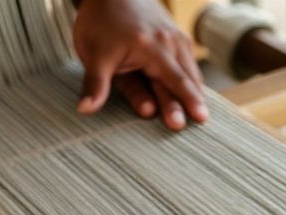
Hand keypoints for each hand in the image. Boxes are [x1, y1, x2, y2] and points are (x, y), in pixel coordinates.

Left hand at [73, 0, 207, 130]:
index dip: (188, 100)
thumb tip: (85, 109)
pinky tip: (196, 95)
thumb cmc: (101, 22)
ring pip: (190, 69)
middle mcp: (169, 41)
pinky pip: (187, 62)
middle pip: (185, 78)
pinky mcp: (175, 38)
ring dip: (195, 91)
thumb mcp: (93, 55)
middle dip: (192, 101)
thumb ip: (95, 84)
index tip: (200, 117)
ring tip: (200, 112)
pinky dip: (192, 79)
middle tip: (200, 121)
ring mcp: (175, 38)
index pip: (175, 79)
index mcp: (151, 47)